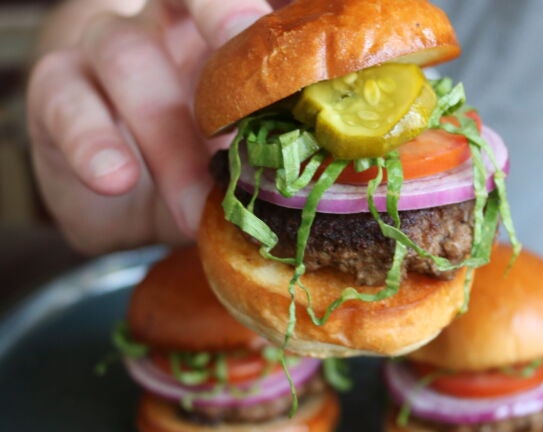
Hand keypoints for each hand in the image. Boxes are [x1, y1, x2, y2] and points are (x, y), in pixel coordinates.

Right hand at [27, 0, 273, 253]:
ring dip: (168, 142)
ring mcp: (105, 51)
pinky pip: (67, 102)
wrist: (116, 184)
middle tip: (256, 131)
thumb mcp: (236, 149)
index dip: (251, 14)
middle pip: (187, 16)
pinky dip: (93, 142)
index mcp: (215, 33)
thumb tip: (327, 168)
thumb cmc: (193, 154)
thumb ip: (271, 143)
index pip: (232, 1)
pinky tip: (115, 178)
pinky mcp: (58, 91)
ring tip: (194, 207)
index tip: (288, 47)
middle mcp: (161, 28)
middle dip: (224, 74)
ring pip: (128, 61)